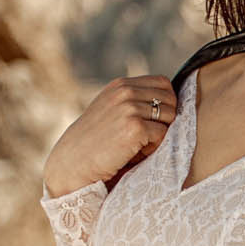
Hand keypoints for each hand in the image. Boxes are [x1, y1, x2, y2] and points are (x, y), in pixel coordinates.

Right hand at [43, 75, 176, 194]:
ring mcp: (130, 108)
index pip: (163, 83)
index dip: (165, 103)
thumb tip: (172, 101)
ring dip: (159, 134)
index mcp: (120, 85)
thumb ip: (133, 100)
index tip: (152, 121)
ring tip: (138, 145)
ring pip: (169, 117)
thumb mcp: (111, 110)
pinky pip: (162, 134)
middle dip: (165, 119)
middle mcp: (125, 91)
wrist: (72, 162)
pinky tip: (134, 152)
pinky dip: (153, 147)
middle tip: (145, 136)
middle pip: (170, 100)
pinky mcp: (135, 127)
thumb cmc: (94, 142)